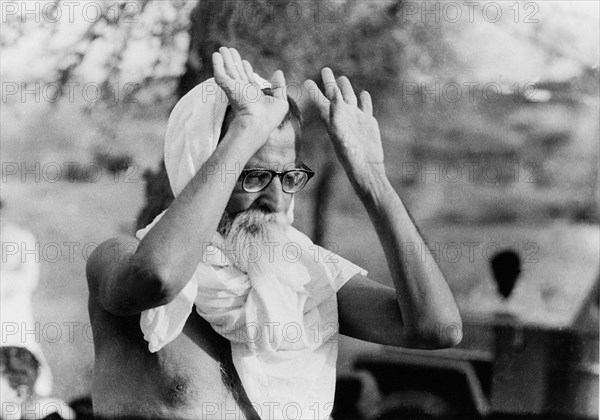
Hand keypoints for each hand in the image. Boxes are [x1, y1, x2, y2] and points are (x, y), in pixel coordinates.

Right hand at [212, 47, 288, 141]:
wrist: (257, 123)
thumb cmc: (270, 118)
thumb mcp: (280, 101)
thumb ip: (279, 86)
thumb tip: (278, 72)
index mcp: (254, 95)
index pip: (248, 80)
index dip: (246, 70)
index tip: (244, 62)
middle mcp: (243, 91)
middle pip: (237, 73)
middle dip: (234, 61)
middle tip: (231, 50)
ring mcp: (234, 89)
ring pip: (229, 70)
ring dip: (225, 59)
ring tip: (223, 48)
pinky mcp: (227, 87)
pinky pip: (220, 73)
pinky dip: (217, 64)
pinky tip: (216, 55)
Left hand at [304, 69, 384, 189]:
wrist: (367, 167)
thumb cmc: (350, 155)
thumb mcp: (340, 134)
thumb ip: (335, 116)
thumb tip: (331, 97)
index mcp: (332, 121)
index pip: (321, 102)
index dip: (314, 91)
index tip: (307, 80)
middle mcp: (342, 118)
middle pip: (335, 96)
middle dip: (330, 83)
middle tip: (325, 69)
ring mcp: (356, 120)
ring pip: (350, 99)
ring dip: (346, 89)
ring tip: (342, 78)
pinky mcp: (368, 123)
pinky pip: (366, 108)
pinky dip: (365, 100)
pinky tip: (364, 93)